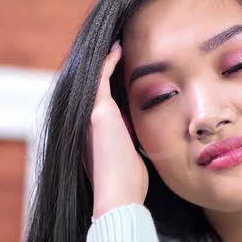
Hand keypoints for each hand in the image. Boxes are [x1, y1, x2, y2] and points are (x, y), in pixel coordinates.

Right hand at [83, 40, 148, 218]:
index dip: (115, 85)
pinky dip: (108, 61)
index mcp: (97, 133)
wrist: (119, 195)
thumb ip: (135, 140)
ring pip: (96, 79)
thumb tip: (152, 134)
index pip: (107, 101)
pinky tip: (119, 48)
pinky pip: (100, 77)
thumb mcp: (132, 155)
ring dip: (109, 61)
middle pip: (99, 87)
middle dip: (110, 69)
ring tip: (121, 46)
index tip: (130, 72)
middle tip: (124, 51)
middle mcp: (89, 121)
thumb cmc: (130, 182)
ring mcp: (90, 115)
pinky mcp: (97, 110)